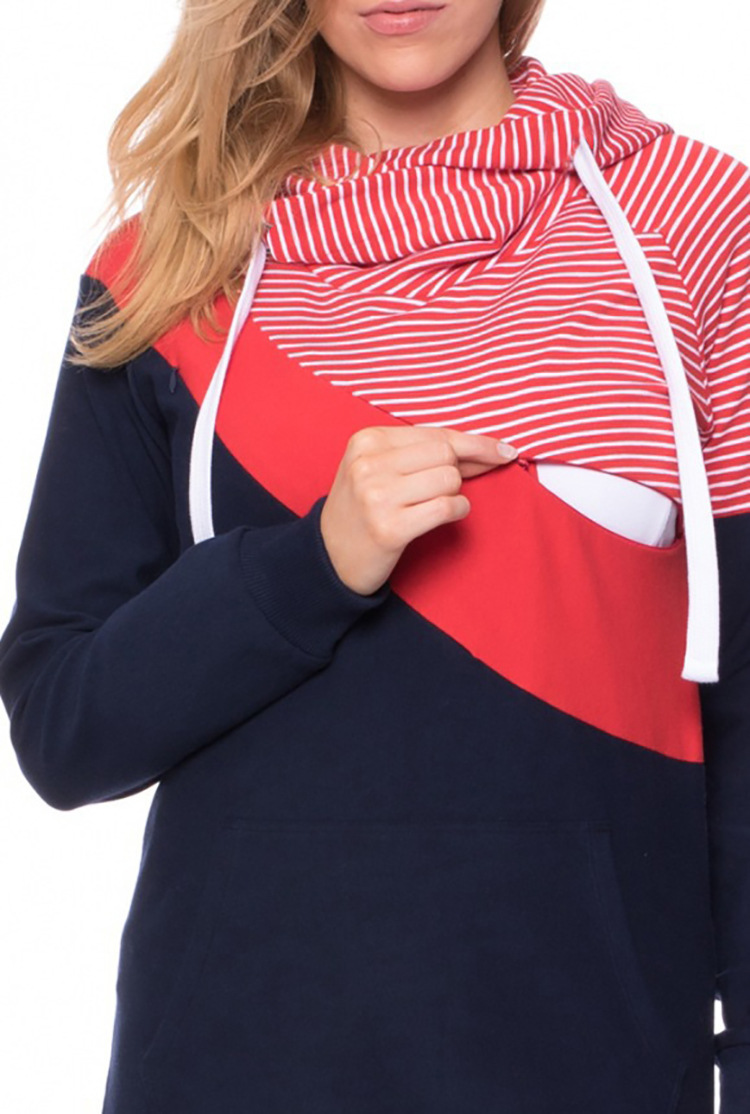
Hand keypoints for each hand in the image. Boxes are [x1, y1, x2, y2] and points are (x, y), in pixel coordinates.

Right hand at [319, 425, 517, 595]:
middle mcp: (369, 464)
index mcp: (367, 441)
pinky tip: (443, 517)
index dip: (475, 444)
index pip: (436, 434)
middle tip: (444, 491)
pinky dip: (456, 511)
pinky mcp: (390, 527)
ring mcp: (377, 496)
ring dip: (453, 494)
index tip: (503, 451)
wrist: (329, 557)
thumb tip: (485, 450)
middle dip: (457, 473)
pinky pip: (447, 507)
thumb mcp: (376, 469)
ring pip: (449, 479)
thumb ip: (420, 454)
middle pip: (446, 454)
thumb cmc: (361, 510)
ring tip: (430, 506)